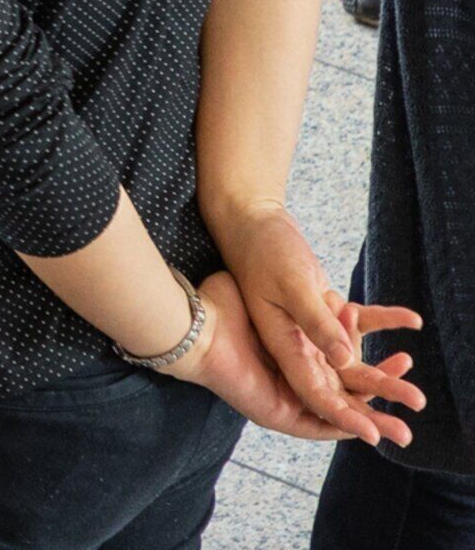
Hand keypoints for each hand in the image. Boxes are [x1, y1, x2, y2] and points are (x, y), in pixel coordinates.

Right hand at [211, 204, 426, 442]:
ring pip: (349, 362)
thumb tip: (347, 360)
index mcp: (282, 346)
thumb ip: (316, 324)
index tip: (374, 436)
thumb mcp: (288, 287)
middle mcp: (294, 346)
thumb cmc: (260, 252)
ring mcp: (306, 330)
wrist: (244, 222)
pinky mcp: (317, 310)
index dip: (344, 418)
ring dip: (382, 373)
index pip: (316, 394)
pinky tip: (411, 321)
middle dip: (372, 411)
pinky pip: (355, 325)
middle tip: (404, 433)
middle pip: (338, 387)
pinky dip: (381, 323)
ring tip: (413, 382)